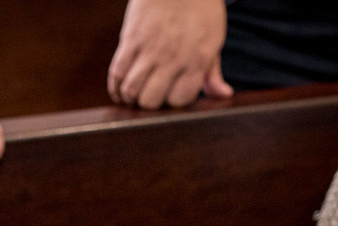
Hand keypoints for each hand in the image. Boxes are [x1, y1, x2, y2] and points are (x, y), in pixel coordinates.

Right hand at [108, 0, 232, 108]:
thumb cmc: (199, 8)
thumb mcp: (214, 38)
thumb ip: (213, 71)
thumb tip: (223, 95)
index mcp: (198, 59)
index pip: (179, 100)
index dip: (172, 102)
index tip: (169, 95)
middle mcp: (174, 57)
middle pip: (152, 101)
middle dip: (149, 104)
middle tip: (149, 95)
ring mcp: (150, 49)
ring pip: (132, 91)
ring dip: (130, 98)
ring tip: (133, 95)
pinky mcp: (131, 39)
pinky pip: (117, 73)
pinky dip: (115, 87)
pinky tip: (120, 89)